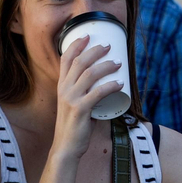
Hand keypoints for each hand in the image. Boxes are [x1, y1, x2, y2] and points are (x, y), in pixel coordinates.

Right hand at [54, 35, 120, 158]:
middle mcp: (64, 90)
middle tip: (108, 46)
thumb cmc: (74, 126)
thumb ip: (85, 95)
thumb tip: (105, 86)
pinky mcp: (80, 110)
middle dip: (95, 51)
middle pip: (79, 62)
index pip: (66, 59)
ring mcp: (71, 99)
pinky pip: (97, 93)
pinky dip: (110, 86)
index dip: (76, 45)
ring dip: (106, 66)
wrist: (66, 147)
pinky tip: (120, 83)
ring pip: (89, 74)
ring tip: (118, 63)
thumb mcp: (74, 105)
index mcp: (61, 86)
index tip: (88, 35)